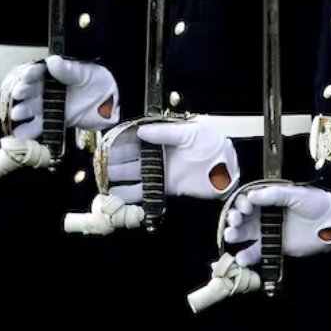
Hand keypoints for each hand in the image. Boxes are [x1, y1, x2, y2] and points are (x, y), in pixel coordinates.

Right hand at [0, 56, 119, 138]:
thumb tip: (53, 61)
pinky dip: (29, 131)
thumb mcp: (84, 73)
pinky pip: (39, 126)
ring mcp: (49, 105)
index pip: (37, 72)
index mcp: (52, 73)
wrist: (112, 101)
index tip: (26, 76)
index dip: (31, 74)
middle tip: (18, 94)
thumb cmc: (97, 80)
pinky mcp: (53, 121)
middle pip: (30, 90)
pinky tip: (19, 133)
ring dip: (23, 111)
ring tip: (16, 114)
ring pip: (31, 108)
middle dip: (23, 92)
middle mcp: (46, 88)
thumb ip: (68, 70)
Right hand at [104, 121, 238, 201]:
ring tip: (105, 186)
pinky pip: (148, 192)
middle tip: (100, 169)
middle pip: (130, 160)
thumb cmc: (212, 142)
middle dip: (114, 164)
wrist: (229, 165)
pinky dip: (134, 196)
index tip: (105, 147)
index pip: (134, 141)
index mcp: (161, 138)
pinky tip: (122, 198)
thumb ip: (164, 133)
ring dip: (120, 181)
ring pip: (135, 177)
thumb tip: (140, 132)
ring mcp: (163, 172)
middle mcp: (159, 155)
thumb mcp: (189, 132)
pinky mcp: (169, 188)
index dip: (119, 144)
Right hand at [223, 184, 330, 265]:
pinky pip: (256, 252)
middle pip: (241, 216)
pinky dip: (247, 256)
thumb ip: (273, 195)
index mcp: (267, 199)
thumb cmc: (315, 203)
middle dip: (234, 218)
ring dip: (234, 234)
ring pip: (244, 233)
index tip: (244, 207)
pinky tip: (240, 258)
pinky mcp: (273, 246)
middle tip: (235, 221)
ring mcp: (267, 231)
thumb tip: (250, 196)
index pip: (246, 199)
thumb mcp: (294, 194)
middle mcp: (263, 214)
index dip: (241, 203)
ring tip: (230, 236)